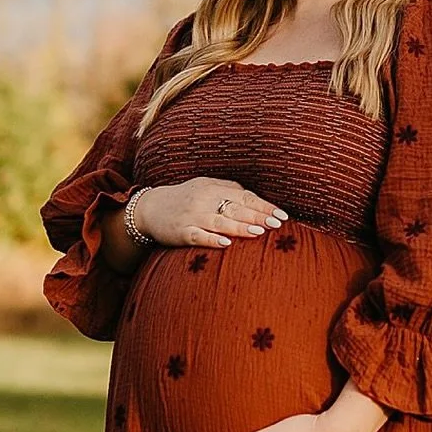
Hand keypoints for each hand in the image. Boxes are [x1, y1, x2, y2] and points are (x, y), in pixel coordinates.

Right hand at [136, 177, 286, 249]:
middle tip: (277, 224)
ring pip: (220, 221)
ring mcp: (192, 216)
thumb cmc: (184, 198)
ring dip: (240, 226)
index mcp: (212, 187)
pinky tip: (226, 244)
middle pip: (235, 207)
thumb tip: (254, 197)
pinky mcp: (181, 232)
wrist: (149, 208)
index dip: (264, 205)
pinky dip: (212, 239)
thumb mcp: (205, 187)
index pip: (244, 196)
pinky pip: (198, 236)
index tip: (282, 215)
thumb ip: (228, 189)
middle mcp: (203, 199)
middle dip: (258, 216)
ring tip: (259, 232)